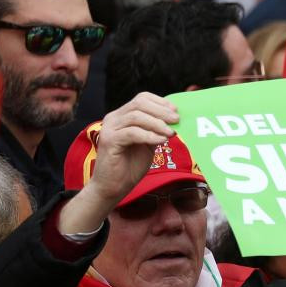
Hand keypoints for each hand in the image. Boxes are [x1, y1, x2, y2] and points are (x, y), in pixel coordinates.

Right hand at [59, 92, 178, 233]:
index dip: (160, 102)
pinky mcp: (109, 140)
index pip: (142, 98)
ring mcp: (109, 128)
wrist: (113, 187)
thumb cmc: (130, 167)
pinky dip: (149, 135)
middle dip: (161, 111)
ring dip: (157, 123)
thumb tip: (174, 120)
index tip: (175, 111)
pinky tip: (161, 141)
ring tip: (171, 133)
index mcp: (122, 116)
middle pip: (139, 104)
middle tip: (176, 120)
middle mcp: (114, 118)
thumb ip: (156, 130)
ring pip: (136, 116)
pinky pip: (132, 132)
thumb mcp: (148, 144)